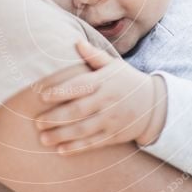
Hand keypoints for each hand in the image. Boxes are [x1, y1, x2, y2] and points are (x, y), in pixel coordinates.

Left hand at [35, 41, 166, 154]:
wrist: (154, 105)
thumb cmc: (127, 81)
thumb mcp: (115, 65)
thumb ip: (94, 56)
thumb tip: (77, 41)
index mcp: (105, 82)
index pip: (80, 86)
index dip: (61, 91)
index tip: (42, 96)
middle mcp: (108, 101)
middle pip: (78, 111)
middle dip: (56, 117)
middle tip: (37, 122)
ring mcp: (111, 120)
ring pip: (83, 130)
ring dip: (62, 135)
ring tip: (43, 138)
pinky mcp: (114, 135)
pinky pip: (93, 143)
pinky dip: (77, 148)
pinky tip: (61, 150)